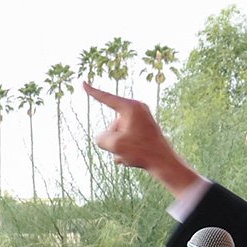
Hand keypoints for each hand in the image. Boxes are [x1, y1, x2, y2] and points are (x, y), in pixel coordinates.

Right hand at [84, 81, 199, 194]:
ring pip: (118, 134)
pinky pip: (126, 139)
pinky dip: (125, 149)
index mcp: (131, 107)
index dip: (93, 92)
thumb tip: (101, 138)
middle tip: (128, 149)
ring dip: (119, 148)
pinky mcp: (143, 130)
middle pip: (112, 125)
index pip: (107, 98)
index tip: (83, 83)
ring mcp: (141, 120)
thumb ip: (101, 139)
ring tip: (131, 155)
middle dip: (113, 140)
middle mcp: (137, 110)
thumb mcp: (114, 145)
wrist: (163, 162)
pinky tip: (132, 158)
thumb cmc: (141, 151)